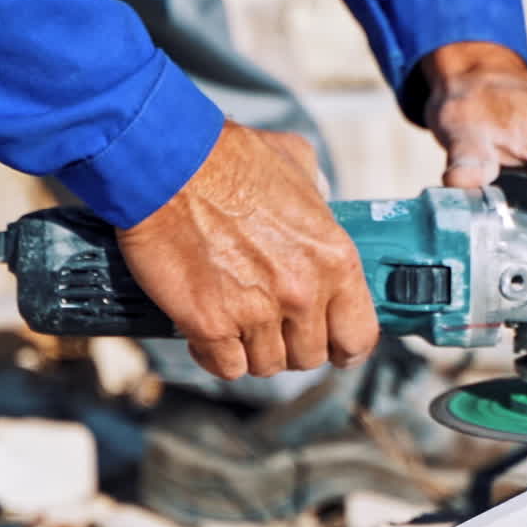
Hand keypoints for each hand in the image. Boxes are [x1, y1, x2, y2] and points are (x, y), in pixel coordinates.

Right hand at [115, 121, 378, 378]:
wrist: (167, 166)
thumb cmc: (228, 158)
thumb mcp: (298, 162)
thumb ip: (318, 192)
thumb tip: (323, 199)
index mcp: (334, 258)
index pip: (359, 335)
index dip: (345, 346)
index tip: (333, 347)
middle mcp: (302, 292)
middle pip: (309, 357)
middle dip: (290, 345)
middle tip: (268, 323)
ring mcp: (257, 311)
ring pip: (266, 365)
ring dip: (251, 350)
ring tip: (234, 321)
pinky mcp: (211, 324)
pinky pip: (226, 367)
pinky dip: (216, 356)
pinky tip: (207, 331)